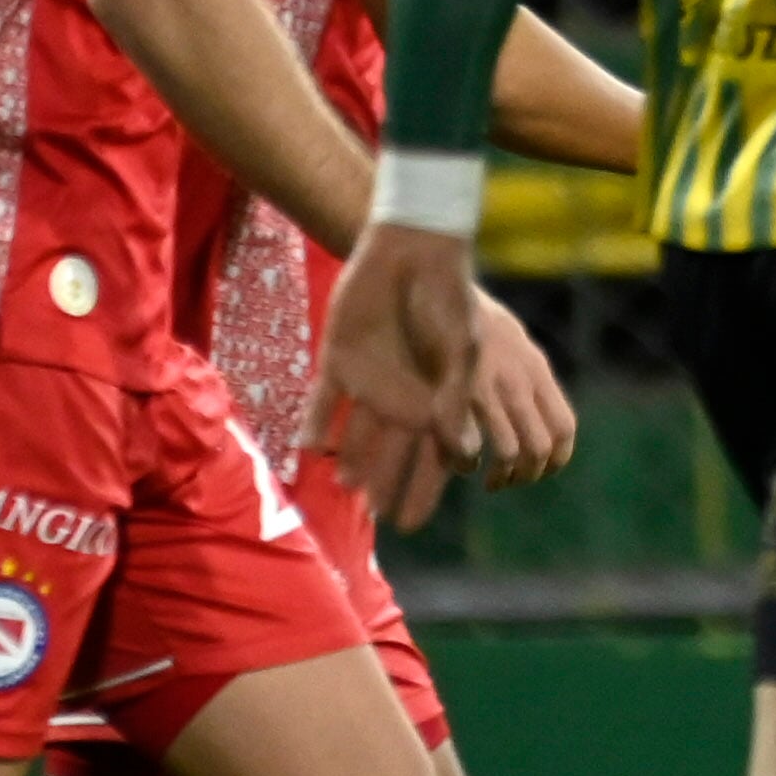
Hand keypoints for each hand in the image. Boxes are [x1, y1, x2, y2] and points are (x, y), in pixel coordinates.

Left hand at [307, 225, 485, 530]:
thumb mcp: (464, 351)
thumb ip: (459, 403)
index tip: (414, 523)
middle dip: (387, 485)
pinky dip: (316, 422)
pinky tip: (308, 448)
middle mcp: (404, 396)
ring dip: (352, 459)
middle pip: (393, 452)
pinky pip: (324, 399)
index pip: (432, 456)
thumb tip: (467, 456)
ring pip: (357, 432)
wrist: (413, 252)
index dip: (425, 489)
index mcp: (439, 399)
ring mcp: (370, 379)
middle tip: (379, 518)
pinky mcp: (338, 358)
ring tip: (344, 487)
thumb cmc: (451, 299)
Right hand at [463, 288, 576, 487]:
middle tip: (508, 483)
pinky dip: (465, 463)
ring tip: (488, 482)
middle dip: (528, 474)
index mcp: (535, 369)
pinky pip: (467, 444)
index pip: (563, 426)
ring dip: (502, 477)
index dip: (557, 457)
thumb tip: (535, 403)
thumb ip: (525, 371)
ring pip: (511, 453)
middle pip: (541, 448)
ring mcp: (488, 389)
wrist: (431, 281)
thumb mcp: (511, 339)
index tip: (542, 469)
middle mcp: (518, 382)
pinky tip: (458, 464)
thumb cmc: (470, 314)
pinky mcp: (453, 393)